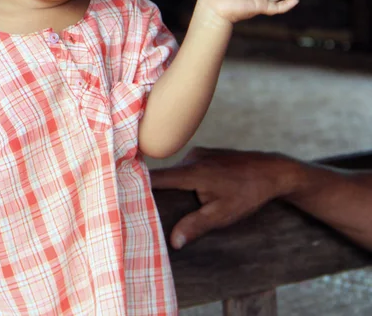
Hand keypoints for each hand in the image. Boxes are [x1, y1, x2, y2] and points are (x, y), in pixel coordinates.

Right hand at [149, 147, 293, 248]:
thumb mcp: (223, 215)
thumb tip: (173, 242)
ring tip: (174, 204)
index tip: (123, 194)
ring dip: (174, 186)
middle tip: (146, 210)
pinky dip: (184, 179)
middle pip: (164, 176)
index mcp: (192, 172)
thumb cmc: (248, 193)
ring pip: (176, 172)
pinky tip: (193, 192)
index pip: (156, 177)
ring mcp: (198, 153)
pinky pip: (186, 167)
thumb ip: (196, 225)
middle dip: (157, 192)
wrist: (272, 171)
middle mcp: (191, 158)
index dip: (138, 185)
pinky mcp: (204, 153)